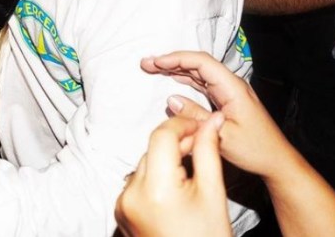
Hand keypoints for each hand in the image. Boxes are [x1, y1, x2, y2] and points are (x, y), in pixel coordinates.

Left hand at [115, 112, 232, 236]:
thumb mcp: (213, 194)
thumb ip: (208, 151)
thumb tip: (212, 119)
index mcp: (155, 189)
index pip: (162, 135)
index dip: (183, 124)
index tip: (202, 125)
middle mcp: (131, 195)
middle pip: (152, 150)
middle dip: (177, 144)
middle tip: (203, 145)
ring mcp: (122, 205)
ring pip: (145, 165)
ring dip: (166, 161)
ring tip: (191, 174)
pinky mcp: (121, 213)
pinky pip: (137, 183)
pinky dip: (155, 179)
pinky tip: (175, 190)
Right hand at [140, 52, 293, 180]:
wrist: (277, 161)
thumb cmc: (255, 150)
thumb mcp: (221, 136)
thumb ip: (196, 116)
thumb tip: (171, 99)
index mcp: (233, 88)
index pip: (202, 63)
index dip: (177, 59)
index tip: (156, 62)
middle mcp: (231, 85)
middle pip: (198, 64)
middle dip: (171, 61)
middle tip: (147, 63)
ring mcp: (229, 92)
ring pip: (199, 73)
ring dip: (176, 70)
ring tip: (153, 68)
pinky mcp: (226, 100)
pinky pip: (203, 84)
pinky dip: (186, 80)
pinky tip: (173, 79)